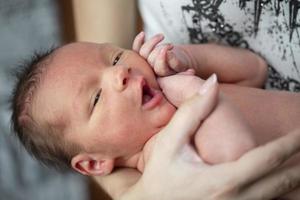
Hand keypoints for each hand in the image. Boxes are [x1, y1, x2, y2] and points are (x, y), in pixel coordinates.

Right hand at [120, 75, 299, 199]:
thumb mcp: (169, 144)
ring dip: (294, 180)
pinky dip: (279, 192)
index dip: (292, 142)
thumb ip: (191, 112)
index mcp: (225, 180)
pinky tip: (282, 183)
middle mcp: (238, 199)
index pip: (269, 157)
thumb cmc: (159, 177)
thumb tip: (211, 83)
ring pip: (280, 196)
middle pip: (284, 181)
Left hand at [132, 32, 189, 75]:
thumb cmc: (179, 66)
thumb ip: (179, 65)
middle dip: (160, 49)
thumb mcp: (182, 67)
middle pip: (150, 59)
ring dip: (152, 42)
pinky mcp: (141, 56)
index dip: (162, 59)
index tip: (168, 49)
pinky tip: (143, 34)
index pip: (159, 68)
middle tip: (170, 45)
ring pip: (143, 52)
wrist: (174, 64)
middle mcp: (150, 72)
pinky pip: (136, 49)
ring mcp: (144, 64)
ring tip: (162, 37)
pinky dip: (138, 40)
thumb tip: (186, 67)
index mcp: (161, 78)